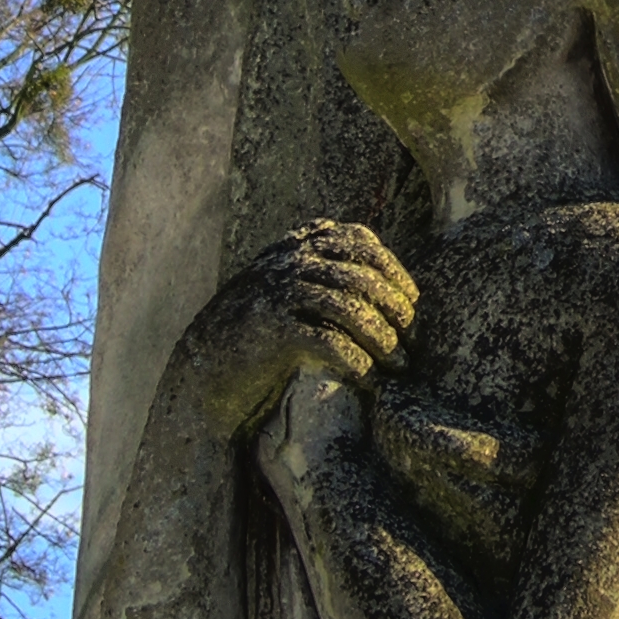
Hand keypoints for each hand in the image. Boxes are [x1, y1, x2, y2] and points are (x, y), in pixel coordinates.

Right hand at [178, 220, 416, 436]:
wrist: (204, 369)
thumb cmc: (256, 334)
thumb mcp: (285, 289)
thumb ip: (320, 271)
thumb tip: (382, 278)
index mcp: (294, 247)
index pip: (358, 240)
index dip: (392, 268)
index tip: (411, 300)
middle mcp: (287, 262)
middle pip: (360, 275)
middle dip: (395, 308)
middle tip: (413, 339)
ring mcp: (279, 293)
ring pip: (349, 308)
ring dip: (383, 339)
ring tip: (399, 365)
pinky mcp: (273, 329)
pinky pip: (329, 341)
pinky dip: (357, 361)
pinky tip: (369, 378)